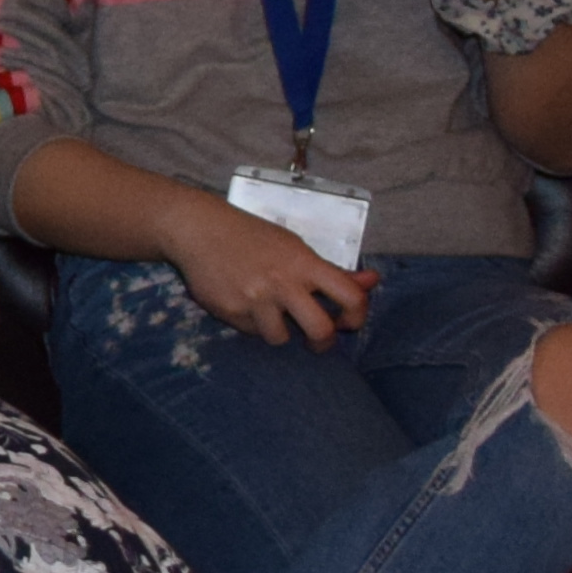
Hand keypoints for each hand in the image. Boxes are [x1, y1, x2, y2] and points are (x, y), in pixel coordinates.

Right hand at [161, 189, 376, 344]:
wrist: (199, 229)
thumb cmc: (253, 237)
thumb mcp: (295, 248)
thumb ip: (331, 271)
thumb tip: (372, 280)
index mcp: (304, 263)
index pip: (350, 296)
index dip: (357, 316)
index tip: (347, 321)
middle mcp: (283, 283)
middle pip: (321, 330)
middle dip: (322, 342)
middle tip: (316, 340)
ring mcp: (255, 299)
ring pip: (281, 338)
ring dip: (279, 331)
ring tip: (269, 314)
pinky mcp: (230, 311)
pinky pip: (251, 331)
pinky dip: (251, 323)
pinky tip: (242, 302)